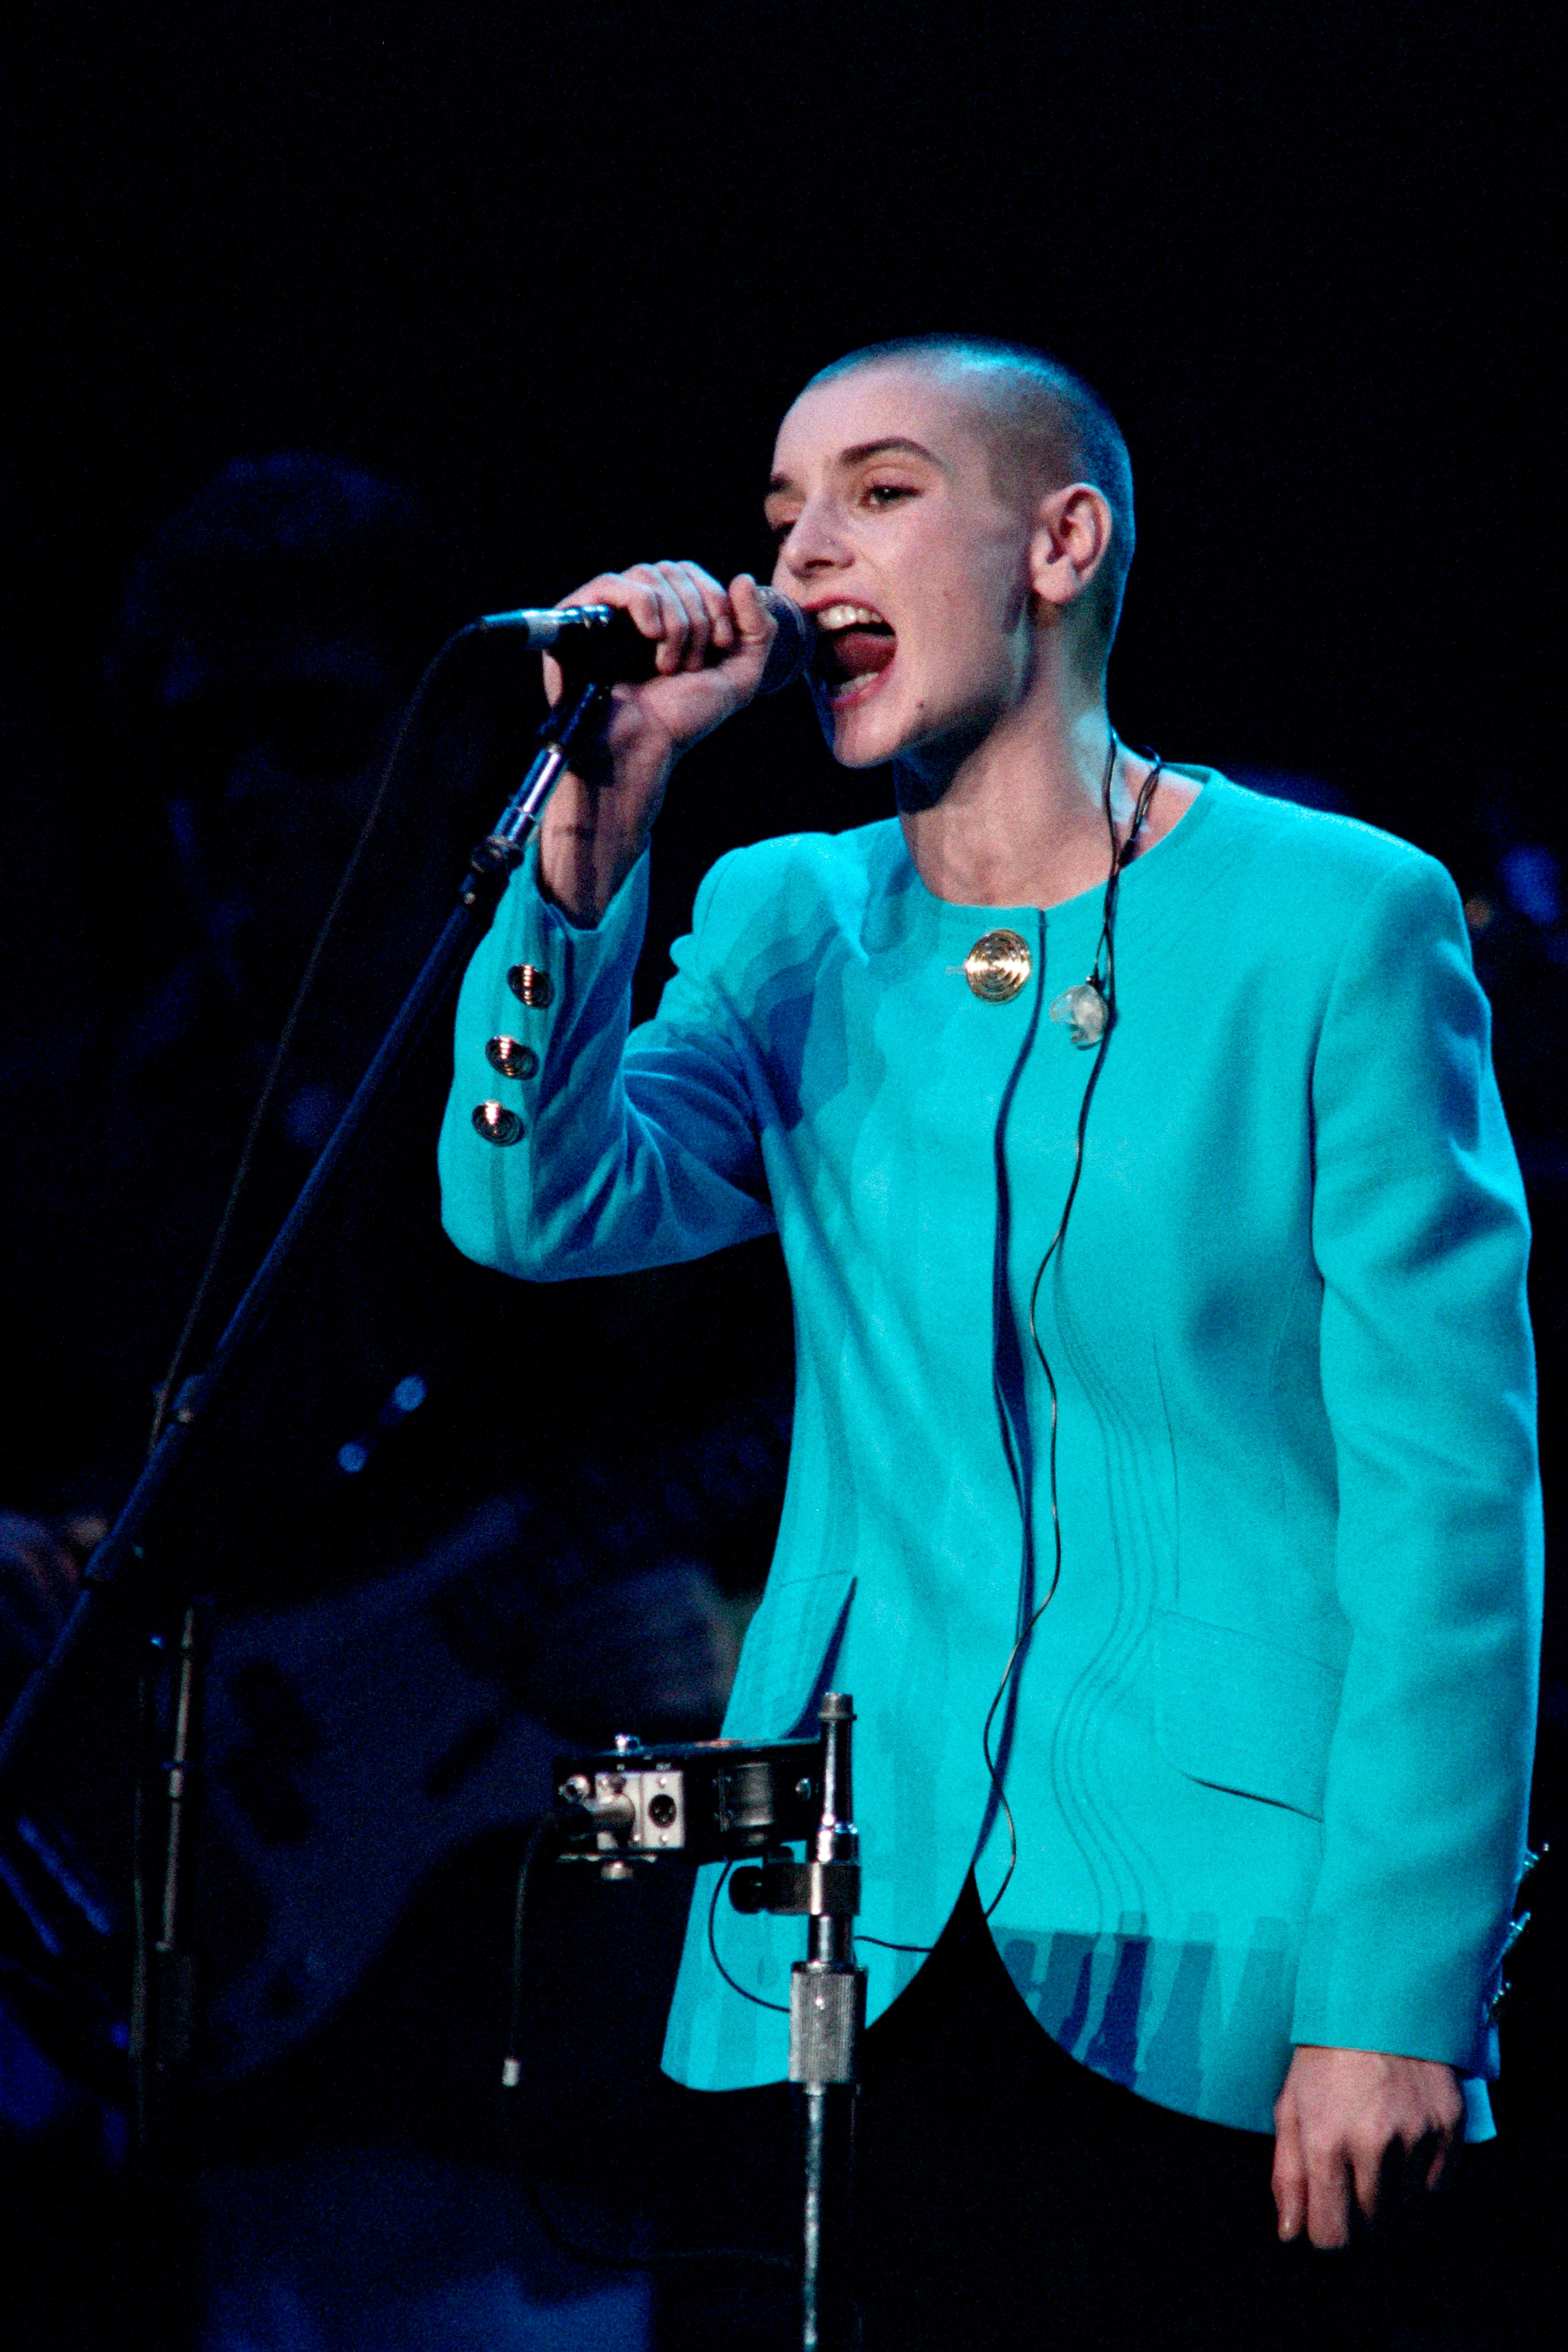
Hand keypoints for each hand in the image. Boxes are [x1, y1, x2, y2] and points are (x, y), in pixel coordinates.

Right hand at [537, 563, 777, 925]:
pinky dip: (642, 605)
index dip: (716, 601)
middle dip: (698, 616)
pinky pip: (612, 583)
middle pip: (675, 570)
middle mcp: (636, 608)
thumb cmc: (682, 719)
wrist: (641, 748)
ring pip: (649, 575)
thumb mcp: (738, 676)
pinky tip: (651, 636)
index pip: (693, 573)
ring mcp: (607, 612)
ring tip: (668, 665)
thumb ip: (758, 628)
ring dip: (675, 622)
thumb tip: (743, 577)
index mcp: (669, 614)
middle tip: (691, 665)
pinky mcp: (578, 618)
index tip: (721, 646)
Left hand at [1272, 2044, 1463, 2246]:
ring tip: (1376, 2155)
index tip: (1326, 2220)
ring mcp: (1416, 2136)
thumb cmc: (1323, 2056)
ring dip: (1389, 2196)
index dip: (1326, 2235)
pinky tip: (1405, 2150)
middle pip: (1371, 2227)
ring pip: (1405, 2209)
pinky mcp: (1449, 2127)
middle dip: (1357, 2216)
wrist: (1377, 2001)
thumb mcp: (1289, 2107)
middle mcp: (1373, 2144)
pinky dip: (1421, 2179)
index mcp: (1325, 2141)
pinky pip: (1438, 2186)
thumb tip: (1291, 2234)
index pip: (1332, 2235)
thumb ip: (1287, 2176)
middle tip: (1350, 2179)